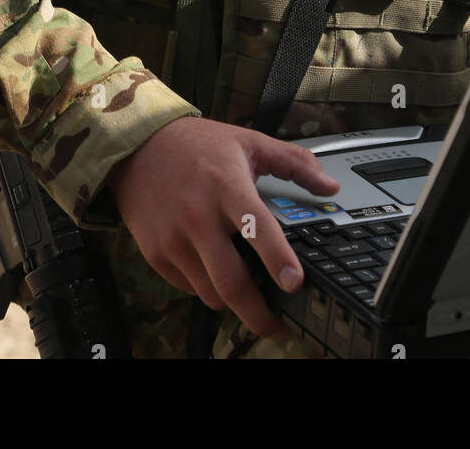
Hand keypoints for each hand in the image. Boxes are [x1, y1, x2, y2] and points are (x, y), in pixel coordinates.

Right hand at [105, 116, 339, 340]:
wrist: (137, 147)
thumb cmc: (197, 144)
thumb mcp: (248, 142)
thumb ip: (294, 163)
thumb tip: (331, 187)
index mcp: (226, 184)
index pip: (257, 227)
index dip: (278, 258)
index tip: (295, 283)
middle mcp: (198, 215)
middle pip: (231, 281)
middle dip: (258, 314)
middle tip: (277, 327)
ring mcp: (173, 238)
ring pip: (210, 293)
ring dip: (233, 301)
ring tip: (247, 294)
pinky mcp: (155, 254)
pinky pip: (189, 288)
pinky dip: (206, 288)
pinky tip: (214, 271)